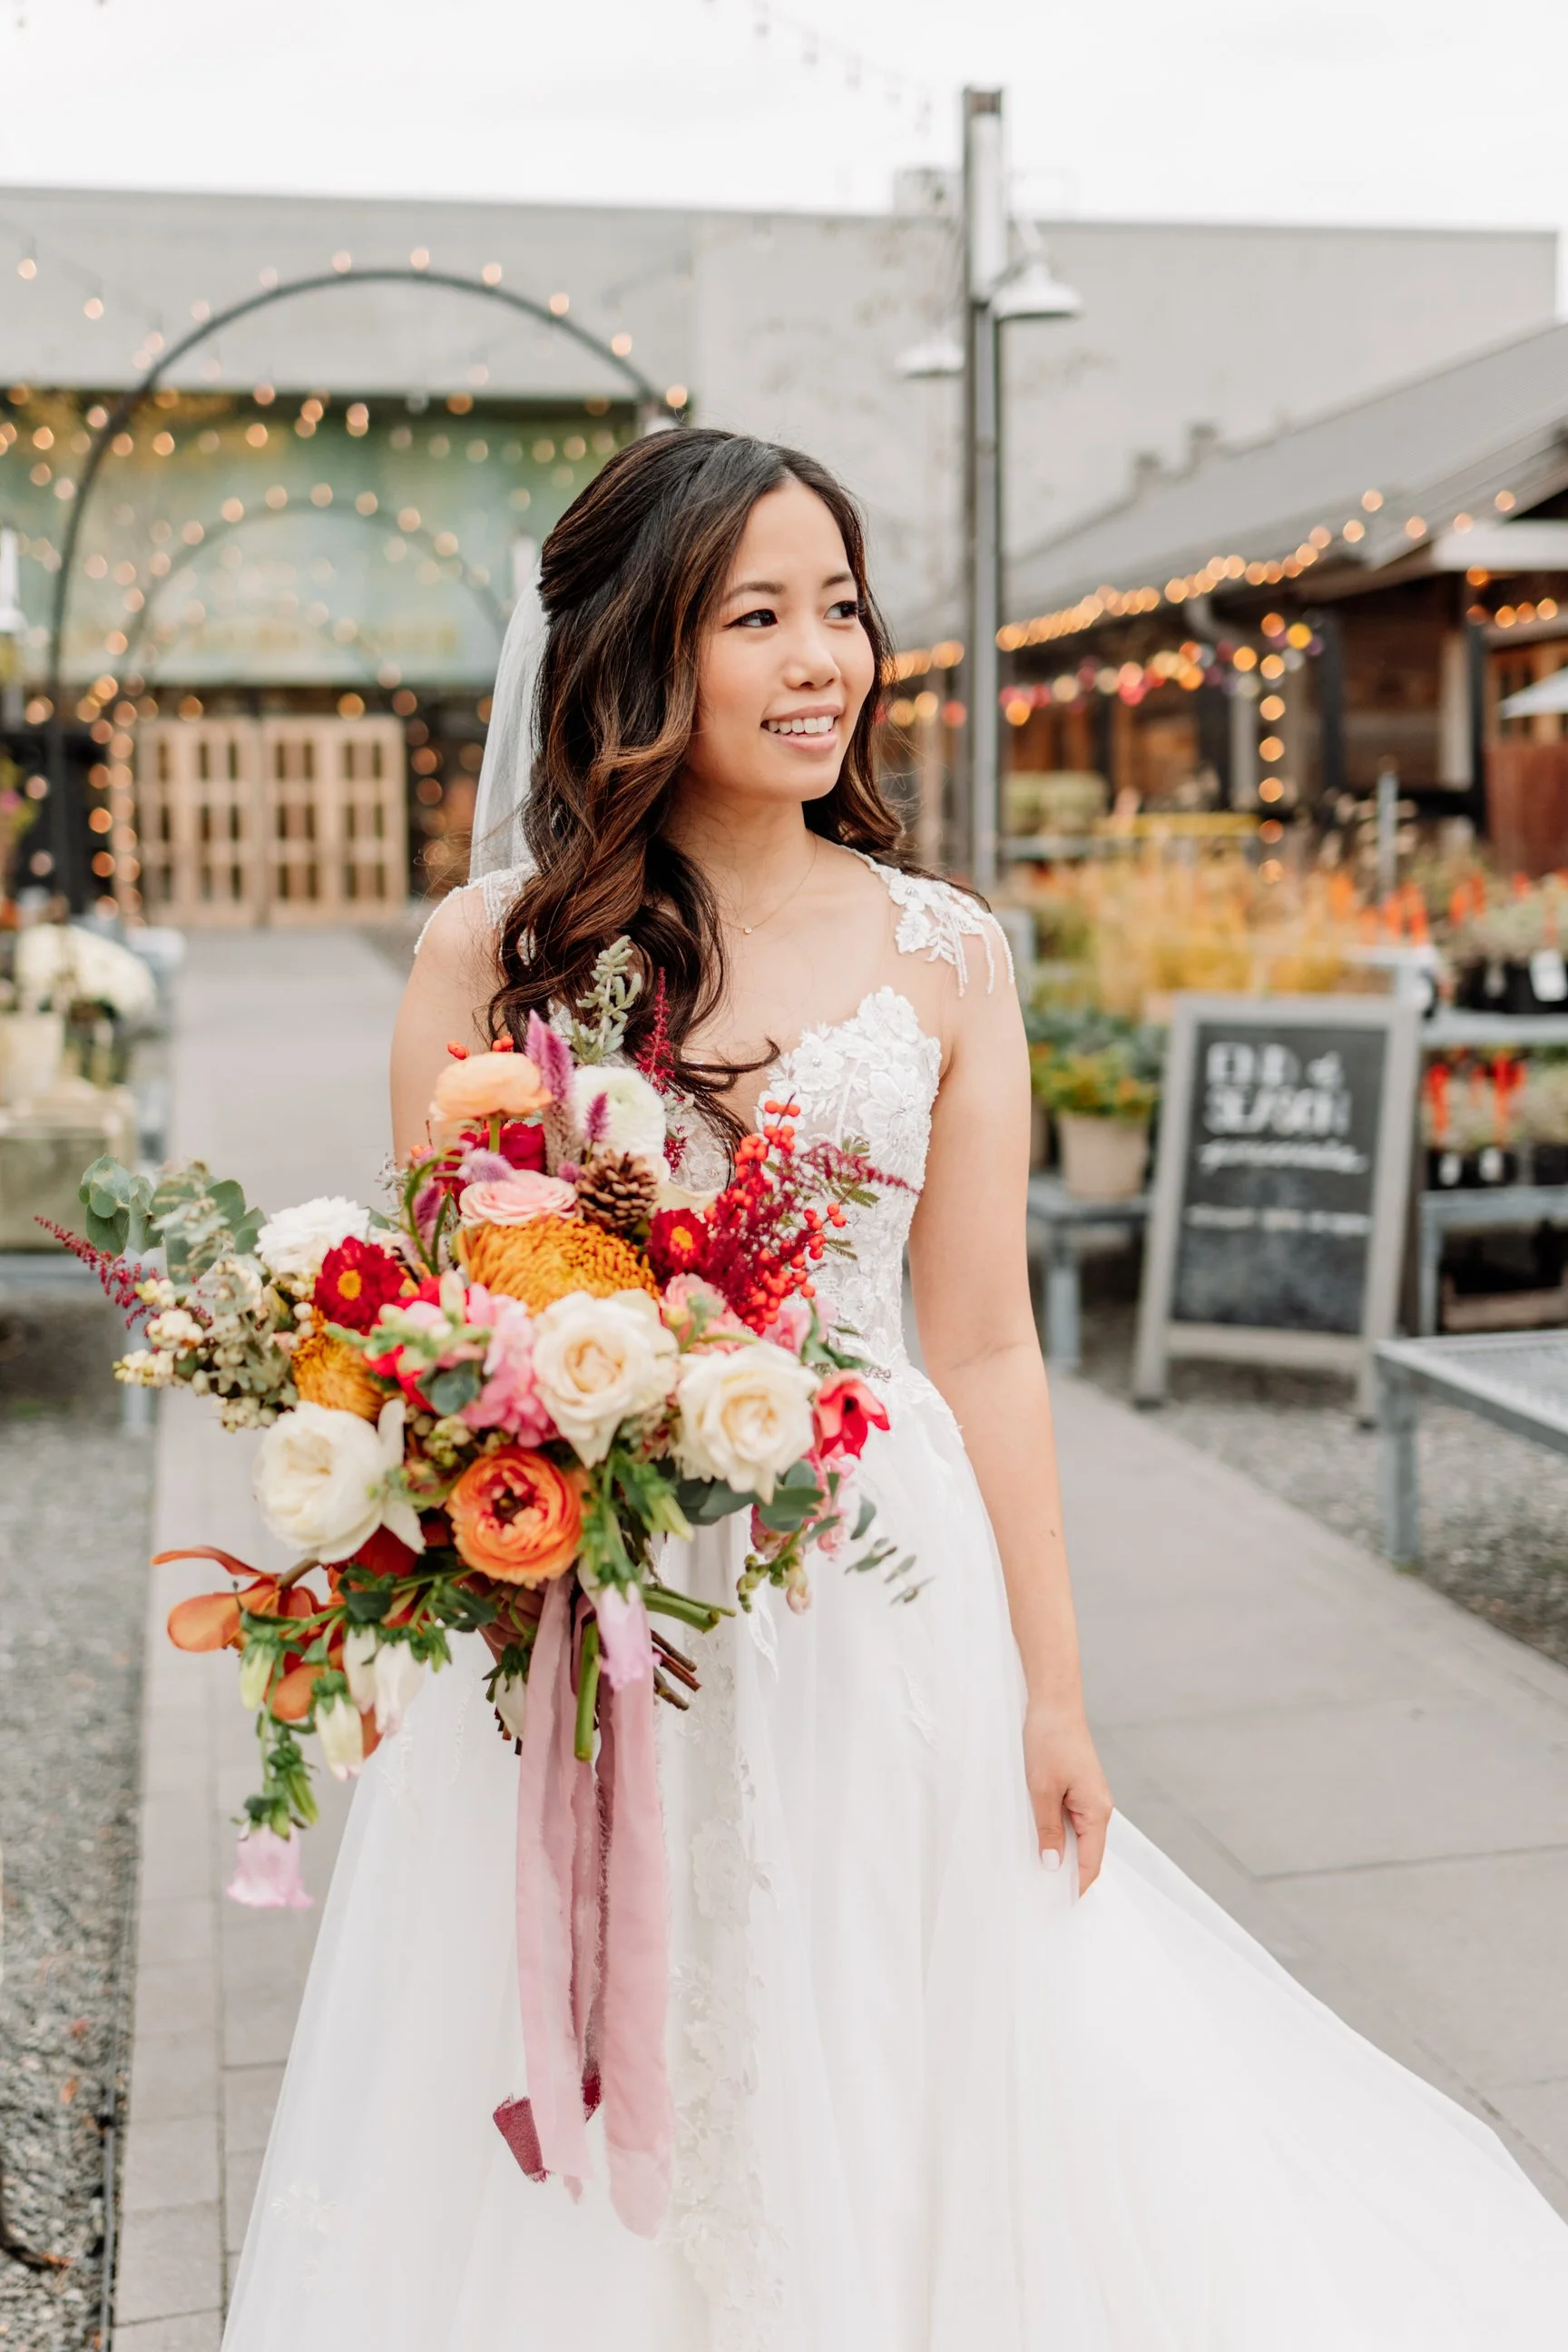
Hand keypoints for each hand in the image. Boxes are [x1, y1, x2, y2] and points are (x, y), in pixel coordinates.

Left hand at [1023, 1705, 1112, 1891]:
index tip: (1056, 1908)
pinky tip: (1038, 1839)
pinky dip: (1057, 1833)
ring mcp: (1090, 1799)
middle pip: (1087, 1854)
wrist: (1054, 1704)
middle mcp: (1099, 1809)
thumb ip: (1049, 1830)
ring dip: (1060, 1853)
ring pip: (1078, 1838)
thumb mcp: (1042, 1790)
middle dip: (1066, 1875)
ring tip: (1035, 1872)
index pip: (1091, 1864)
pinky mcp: (1079, 1789)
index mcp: (1097, 1812)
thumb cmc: (1049, 1742)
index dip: (1076, 1888)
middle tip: (1038, 1896)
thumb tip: (1054, 1867)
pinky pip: (1071, 1821)